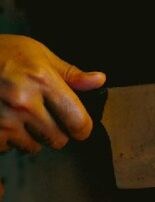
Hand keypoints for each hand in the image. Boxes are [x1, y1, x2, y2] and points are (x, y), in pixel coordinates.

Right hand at [0, 35, 105, 152]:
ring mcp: (3, 119)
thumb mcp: (39, 54)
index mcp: (42, 80)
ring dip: (31, 137)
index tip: (79, 127)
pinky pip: (9, 148)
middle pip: (58, 139)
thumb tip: (99, 80)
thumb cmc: (1, 53)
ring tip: (20, 115)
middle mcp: (24, 102)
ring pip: (34, 146)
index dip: (82, 128)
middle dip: (56, 132)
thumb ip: (70, 74)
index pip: (77, 120)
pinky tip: (3, 120)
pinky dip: (8, 139)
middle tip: (45, 118)